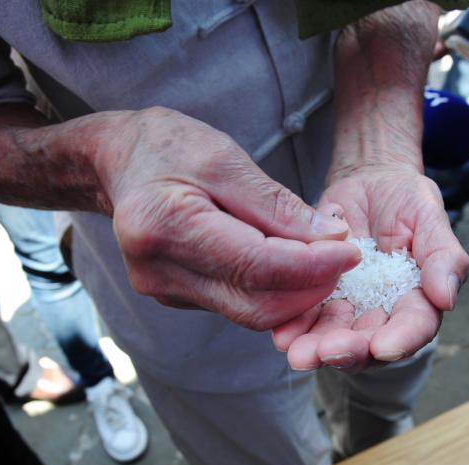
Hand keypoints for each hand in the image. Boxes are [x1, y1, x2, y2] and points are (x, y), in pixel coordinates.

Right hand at [102, 108, 360, 330]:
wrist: (117, 162)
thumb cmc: (166, 147)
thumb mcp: (222, 156)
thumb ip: (275, 203)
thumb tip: (331, 239)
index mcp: (164, 226)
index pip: (256, 266)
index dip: (312, 266)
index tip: (351, 250)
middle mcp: (158, 272)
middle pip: (255, 305)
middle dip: (310, 288)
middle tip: (343, 257)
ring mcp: (164, 292)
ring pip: (249, 313)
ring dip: (295, 294)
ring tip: (322, 259)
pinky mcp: (176, 297)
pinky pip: (236, 305)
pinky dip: (271, 290)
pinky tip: (290, 264)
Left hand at [272, 165, 468, 370]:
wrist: (368, 184)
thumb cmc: (406, 202)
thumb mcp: (430, 218)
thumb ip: (444, 257)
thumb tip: (446, 299)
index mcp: (417, 300)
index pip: (414, 327)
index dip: (400, 340)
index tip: (383, 347)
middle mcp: (382, 314)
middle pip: (368, 344)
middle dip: (349, 351)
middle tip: (328, 351)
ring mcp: (347, 309)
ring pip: (332, 339)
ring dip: (316, 350)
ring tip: (299, 353)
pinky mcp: (316, 297)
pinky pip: (304, 318)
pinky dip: (293, 329)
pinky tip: (282, 335)